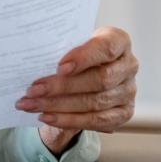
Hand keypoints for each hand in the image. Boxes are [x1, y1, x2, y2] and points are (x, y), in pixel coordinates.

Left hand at [16, 27, 137, 153]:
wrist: (87, 70)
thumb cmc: (75, 52)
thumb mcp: (70, 43)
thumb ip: (60, 49)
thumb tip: (33, 62)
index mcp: (118, 41)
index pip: (105, 48)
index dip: (83, 58)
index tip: (59, 67)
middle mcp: (129, 65)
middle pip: (99, 80)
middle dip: (62, 87)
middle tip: (33, 90)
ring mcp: (129, 91)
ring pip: (95, 103)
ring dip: (59, 106)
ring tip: (32, 105)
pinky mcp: (124, 112)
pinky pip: (96, 121)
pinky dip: (69, 120)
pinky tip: (47, 117)